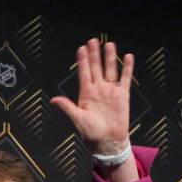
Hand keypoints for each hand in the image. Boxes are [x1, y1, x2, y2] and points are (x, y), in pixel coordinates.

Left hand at [50, 39, 132, 154]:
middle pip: (96, 68)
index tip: (81, 48)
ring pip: (110, 70)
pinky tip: (127, 57)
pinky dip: (127, 68)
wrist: (108, 142)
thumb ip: (67, 107)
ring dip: (109, 58)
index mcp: (86, 94)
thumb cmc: (91, 133)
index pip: (84, 73)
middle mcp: (98, 90)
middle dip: (94, 54)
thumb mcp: (78, 119)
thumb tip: (54, 100)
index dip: (83, 61)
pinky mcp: (122, 96)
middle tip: (93, 40)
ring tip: (109, 44)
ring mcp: (110, 91)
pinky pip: (125, 79)